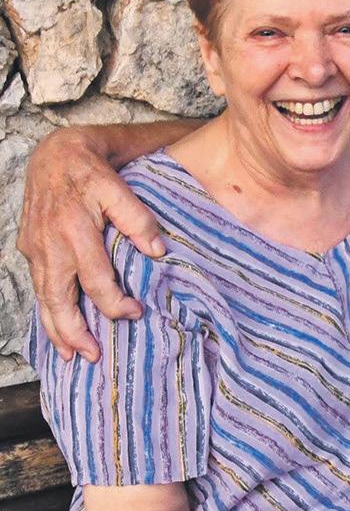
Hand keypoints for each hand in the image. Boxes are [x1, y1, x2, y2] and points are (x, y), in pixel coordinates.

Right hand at [17, 128, 163, 361]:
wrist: (55, 153)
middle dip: (74, 332)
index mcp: (74, 230)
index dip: (114, 302)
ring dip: (56, 330)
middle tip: (93, 357)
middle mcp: (50, 244)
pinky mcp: (30, 249)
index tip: (136, 313)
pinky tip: (58, 330)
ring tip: (72, 356)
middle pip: (59, 299)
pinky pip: (38, 288)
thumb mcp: (119, 186)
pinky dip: (47, 312)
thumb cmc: (92, 170)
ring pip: (43, 298)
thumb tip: (158, 252)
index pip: (95, 279)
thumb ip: (137, 219)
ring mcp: (36, 248)